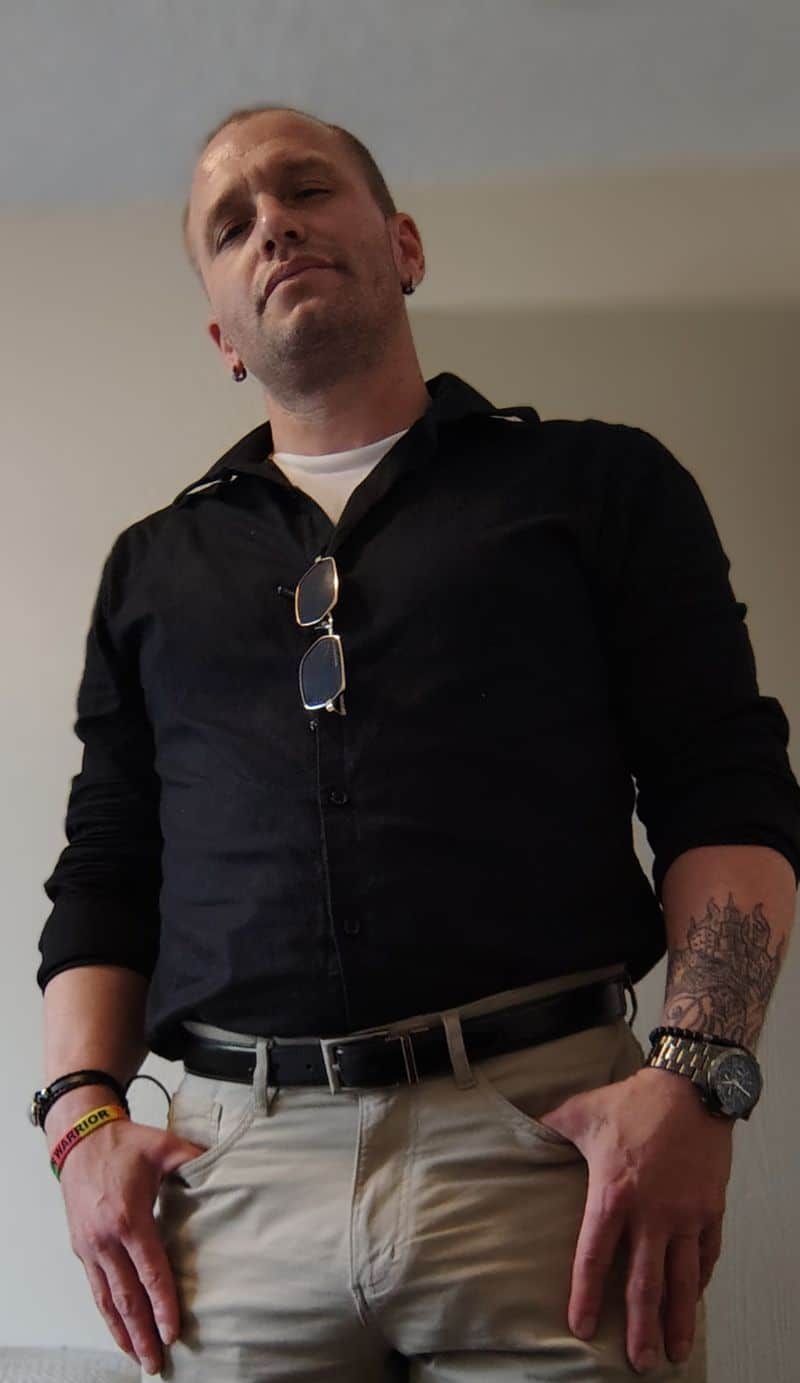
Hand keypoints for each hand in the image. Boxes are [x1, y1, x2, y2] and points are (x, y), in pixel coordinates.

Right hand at [54, 1113, 205, 1375]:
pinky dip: (107, 1315)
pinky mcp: (82, 1249)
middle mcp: (106, 1240)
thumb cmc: (123, 1144)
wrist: (80, 1139)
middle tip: (156, 1362)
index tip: (174, 1331)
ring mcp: (90, 1248)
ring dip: (123, 1332)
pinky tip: (118, 1331)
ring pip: (107, 1300)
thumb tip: (226, 1166)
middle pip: (126, 1297)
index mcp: (129, 1218)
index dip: (163, 1304)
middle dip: (142, 1332)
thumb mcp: (163, 1146)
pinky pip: (96, 1289)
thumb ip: (195, 1159)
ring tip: (138, 1358)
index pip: (150, 1271)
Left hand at [538, 1065, 733, 1374]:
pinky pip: (706, 1255)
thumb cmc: (633, 1101)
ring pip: (682, 1280)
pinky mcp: (710, 1209)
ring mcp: (684, 1215)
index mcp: (613, 1194)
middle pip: (644, 1284)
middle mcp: (651, 1214)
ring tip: (675, 1351)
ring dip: (678, 1319)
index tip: (582, 1327)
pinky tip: (693, 1298)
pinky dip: (700, 1280)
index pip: (594, 1256)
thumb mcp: (581, 1112)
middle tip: (640, 1363)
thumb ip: (549, 1128)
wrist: (688, 1087)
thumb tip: (518, 1128)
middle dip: (641, 1328)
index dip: (585, 1295)